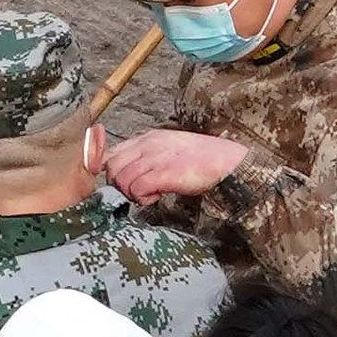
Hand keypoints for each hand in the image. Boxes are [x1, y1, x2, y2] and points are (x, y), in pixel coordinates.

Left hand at [102, 125, 252, 200]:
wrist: (225, 161)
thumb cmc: (199, 158)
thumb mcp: (166, 148)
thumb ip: (145, 155)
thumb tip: (125, 171)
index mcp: (147, 138)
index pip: (110, 152)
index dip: (111, 172)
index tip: (123, 183)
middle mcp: (147, 145)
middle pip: (111, 168)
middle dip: (120, 185)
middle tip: (138, 192)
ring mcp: (155, 158)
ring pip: (122, 180)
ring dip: (132, 193)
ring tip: (150, 194)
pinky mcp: (164, 174)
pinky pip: (137, 189)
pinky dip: (142, 198)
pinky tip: (156, 197)